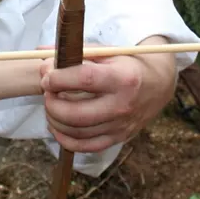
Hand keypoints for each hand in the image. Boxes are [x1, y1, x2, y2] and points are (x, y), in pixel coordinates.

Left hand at [40, 36, 177, 152]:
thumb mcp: (107, 51)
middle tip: (46, 91)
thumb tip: (40, 55)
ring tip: (50, 104)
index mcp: (122, 78)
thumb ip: (75, 52)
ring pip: (77, 132)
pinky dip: (65, 139)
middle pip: (76, 113)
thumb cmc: (128, 64)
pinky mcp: (119, 138)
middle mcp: (123, 105)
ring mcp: (121, 126)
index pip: (84, 79)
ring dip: (55, 119)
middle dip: (52, 102)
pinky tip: (57, 125)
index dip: (58, 78)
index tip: (46, 74)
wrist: (159, 84)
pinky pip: (86, 146)